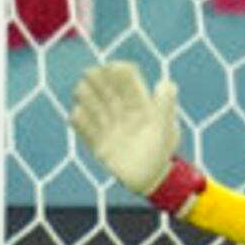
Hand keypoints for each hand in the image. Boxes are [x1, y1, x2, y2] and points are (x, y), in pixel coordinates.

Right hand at [68, 58, 182, 198]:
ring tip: (81, 93)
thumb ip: (166, 105)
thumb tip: (166, 82)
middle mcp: (121, 109)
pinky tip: (77, 115)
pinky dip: (79, 120)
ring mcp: (108, 124)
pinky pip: (83, 127)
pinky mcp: (98, 142)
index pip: (126, 77)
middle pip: (105, 87)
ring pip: (91, 103)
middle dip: (95, 78)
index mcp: (140, 101)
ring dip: (84, 95)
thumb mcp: (167, 126)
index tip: (111, 68)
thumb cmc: (162, 147)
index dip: (118, 70)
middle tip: (88, 73)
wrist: (151, 176)